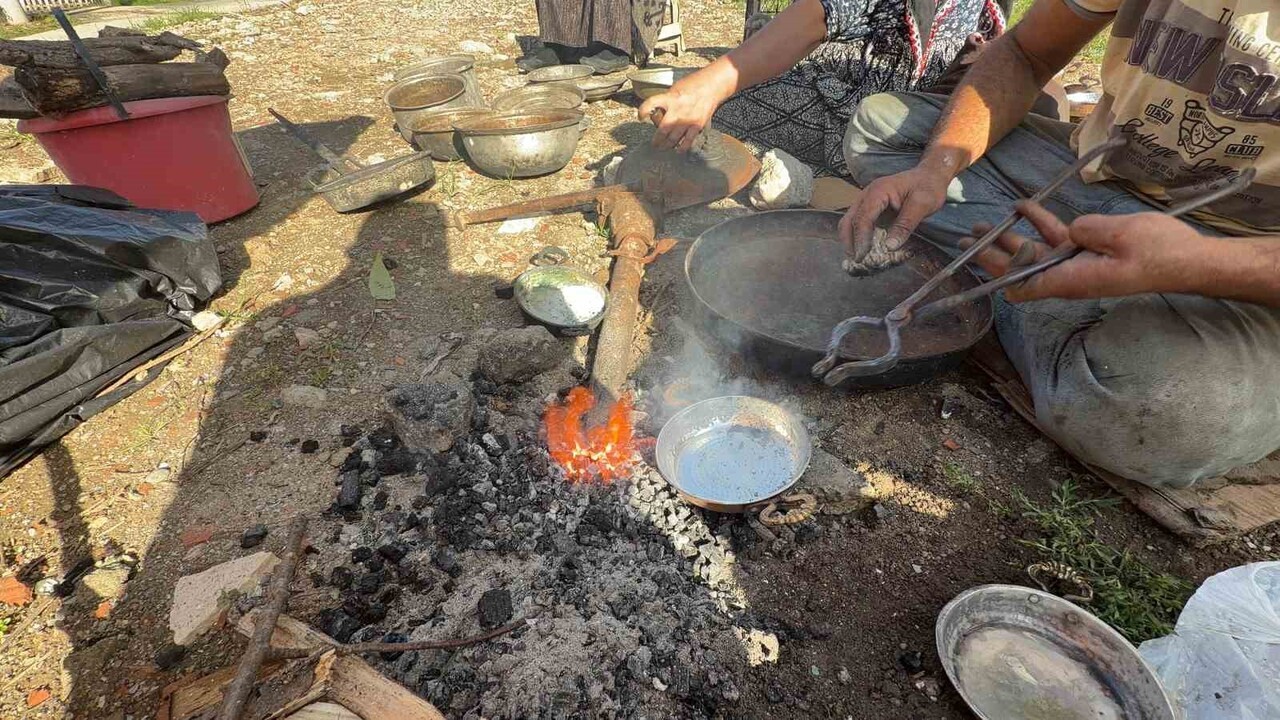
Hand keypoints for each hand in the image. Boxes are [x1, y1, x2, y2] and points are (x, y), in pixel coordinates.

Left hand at [638, 72, 728, 152]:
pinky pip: (687, 141)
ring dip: (666, 145)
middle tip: (654, 144)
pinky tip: (678, 150)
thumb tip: (658, 113)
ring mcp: (688, 120)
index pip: (651, 104)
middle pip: (662, 130)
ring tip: (663, 147)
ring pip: (673, 139)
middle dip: (656, 140)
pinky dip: (682, 148)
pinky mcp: (697, 125)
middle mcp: (678, 110)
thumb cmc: (694, 84)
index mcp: (670, 98)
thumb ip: (666, 101)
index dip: (643, 111)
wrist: (712, 86)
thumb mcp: (675, 89)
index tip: (640, 116)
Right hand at [839, 166, 949, 270]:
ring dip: (850, 240)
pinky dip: (858, 237)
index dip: (860, 238)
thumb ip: (905, 224)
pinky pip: (858, 223)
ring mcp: (867, 201)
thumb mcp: (922, 205)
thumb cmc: (928, 187)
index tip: (862, 256)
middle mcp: (867, 195)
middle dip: (849, 241)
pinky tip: (864, 249)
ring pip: (850, 222)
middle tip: (856, 261)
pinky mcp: (870, 208)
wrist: (930, 175)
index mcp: (878, 191)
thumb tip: (890, 246)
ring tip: (857, 258)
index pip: (863, 217)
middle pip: (849, 220)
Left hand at [964, 201, 1213, 301]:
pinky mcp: (1088, 249)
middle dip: (990, 255)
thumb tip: (1070, 232)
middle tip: (962, 242)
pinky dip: (1038, 224)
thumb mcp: (1122, 237)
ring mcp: (1077, 262)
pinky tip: (1022, 207)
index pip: (1022, 287)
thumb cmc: (1159, 252)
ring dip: (1008, 238)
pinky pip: (1055, 238)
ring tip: (980, 224)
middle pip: (1019, 269)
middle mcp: (1067, 275)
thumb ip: (1089, 232)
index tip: (973, 266)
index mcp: (1071, 280)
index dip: (996, 278)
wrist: (1188, 258)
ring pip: (1033, 252)